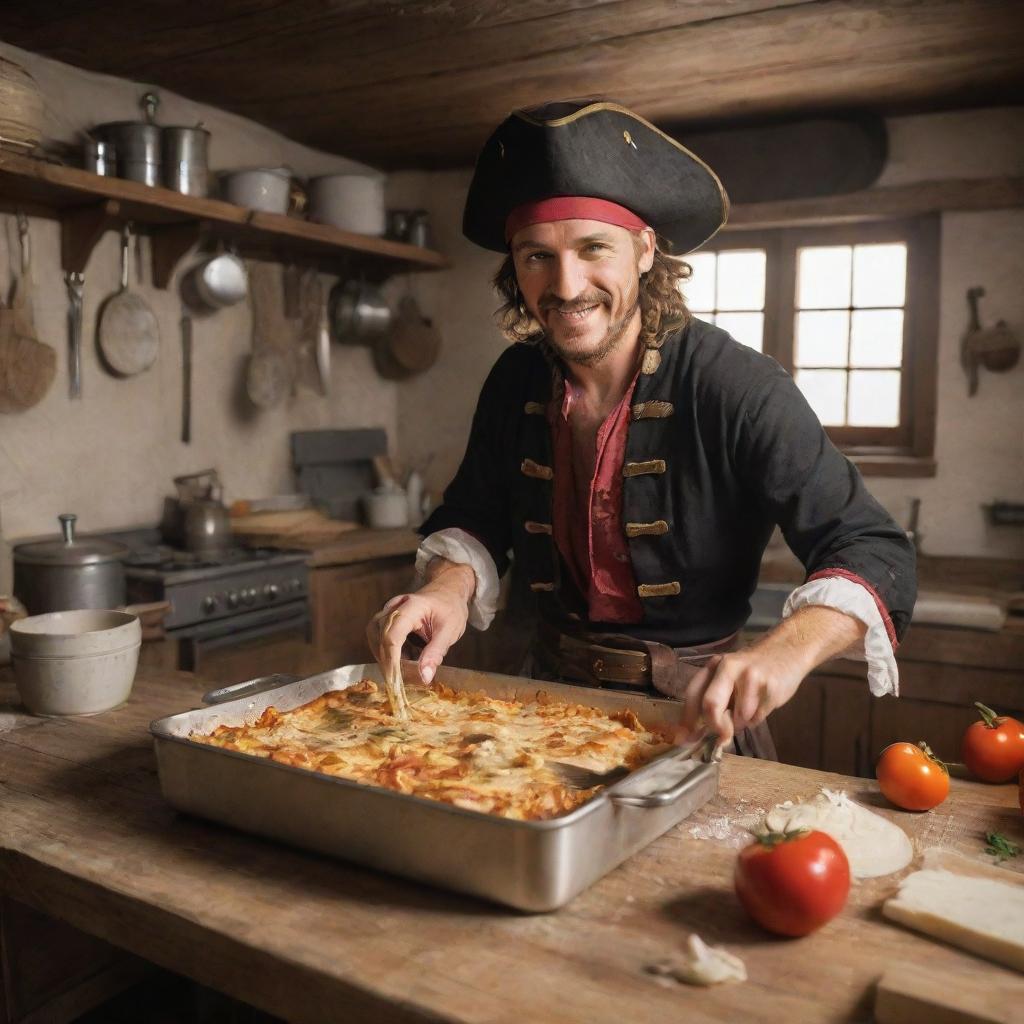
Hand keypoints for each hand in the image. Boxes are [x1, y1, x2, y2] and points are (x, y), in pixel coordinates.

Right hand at [366, 560, 474, 683]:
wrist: (448, 590)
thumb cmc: (451, 608)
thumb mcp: (450, 631)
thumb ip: (436, 653)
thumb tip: (424, 677)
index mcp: (412, 607)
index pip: (393, 634)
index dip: (391, 659)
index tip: (395, 680)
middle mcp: (395, 606)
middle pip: (379, 635)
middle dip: (385, 660)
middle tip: (397, 681)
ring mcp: (389, 610)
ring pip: (374, 634)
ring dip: (383, 654)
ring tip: (400, 668)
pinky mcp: (388, 617)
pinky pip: (378, 634)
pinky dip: (386, 649)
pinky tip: (403, 657)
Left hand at [676, 648, 807, 750]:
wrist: (787, 650)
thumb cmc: (752, 669)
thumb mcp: (728, 676)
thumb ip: (714, 699)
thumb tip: (696, 734)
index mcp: (713, 666)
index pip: (693, 694)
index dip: (687, 720)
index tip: (685, 740)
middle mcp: (728, 668)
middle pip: (710, 705)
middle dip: (715, 727)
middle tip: (722, 737)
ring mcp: (749, 677)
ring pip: (738, 718)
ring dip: (742, 723)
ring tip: (750, 708)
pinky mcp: (769, 687)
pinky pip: (757, 717)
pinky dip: (757, 718)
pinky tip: (763, 703)